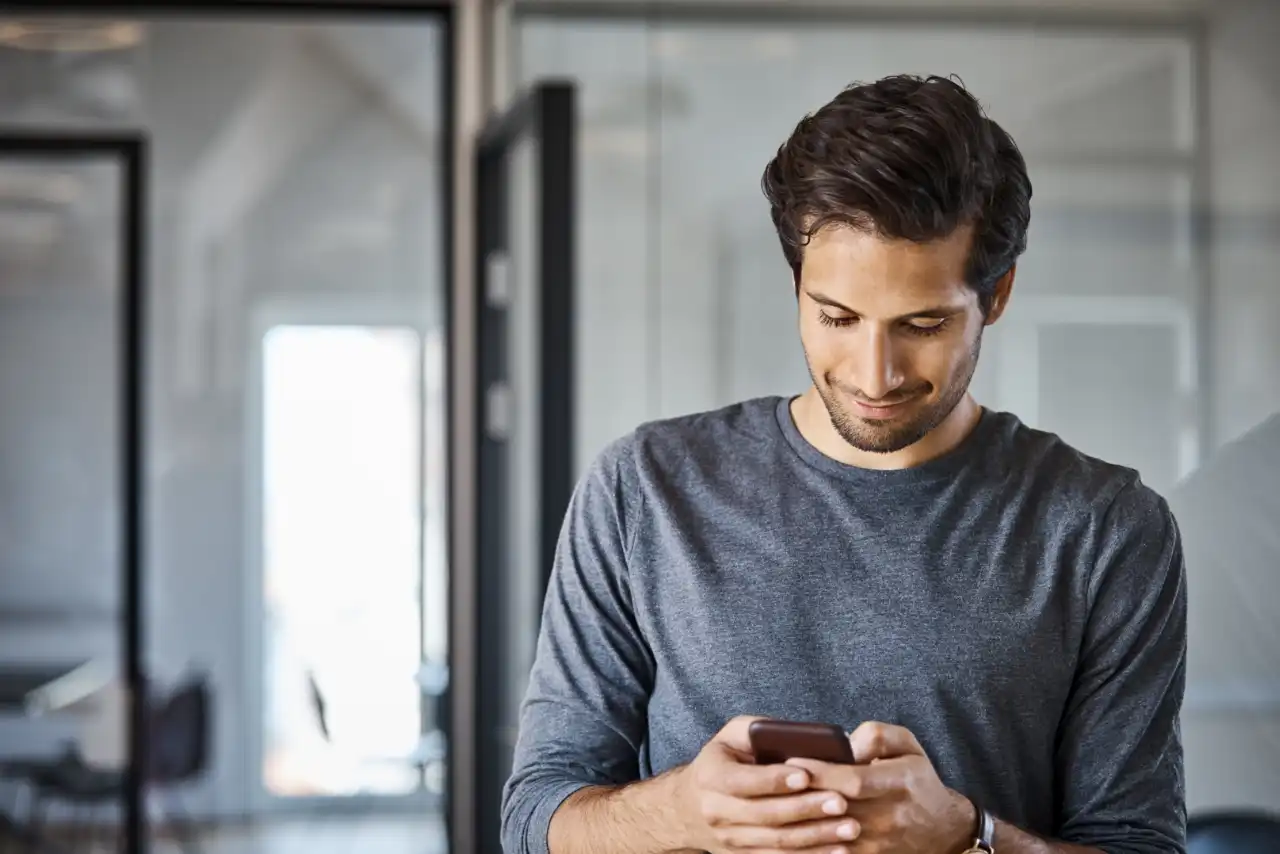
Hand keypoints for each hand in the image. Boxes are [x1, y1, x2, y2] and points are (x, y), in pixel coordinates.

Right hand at [675, 715, 863, 852]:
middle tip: (841, 802)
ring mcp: (729, 840)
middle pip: (765, 814)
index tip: (807, 775)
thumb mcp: (732, 735)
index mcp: (711, 775)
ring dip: (816, 837)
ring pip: (776, 842)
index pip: (742, 780)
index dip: (774, 780)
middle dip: (806, 809)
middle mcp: (716, 811)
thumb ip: (761, 729)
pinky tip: (839, 850)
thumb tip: (804, 736)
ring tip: (850, 828)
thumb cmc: (724, 760)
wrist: (690, 805)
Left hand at [785, 722, 975, 853]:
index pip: (854, 780)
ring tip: (774, 805)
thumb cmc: (916, 778)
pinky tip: (790, 829)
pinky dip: (812, 844)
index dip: (821, 773)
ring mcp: (882, 843)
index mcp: (900, 782)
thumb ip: (877, 735)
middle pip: (838, 809)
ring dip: (802, 822)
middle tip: (772, 782)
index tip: (792, 762)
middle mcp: (892, 815)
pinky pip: (836, 853)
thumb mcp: (907, 745)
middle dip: (803, 795)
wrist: (942, 829)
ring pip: (832, 835)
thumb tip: (848, 744)